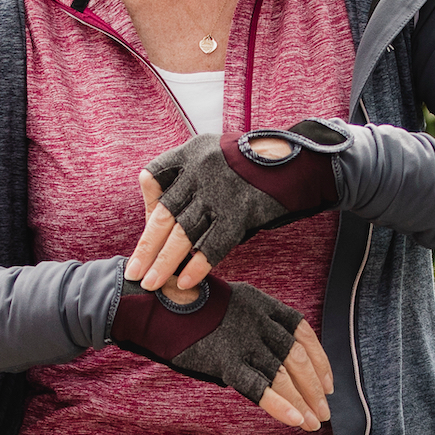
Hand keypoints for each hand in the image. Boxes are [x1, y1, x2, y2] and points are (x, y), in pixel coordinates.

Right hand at [110, 265, 333, 432]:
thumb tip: (264, 360)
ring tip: (314, 422)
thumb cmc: (181, 306)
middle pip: (297, 358)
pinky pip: (259, 387)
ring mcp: (242, 340)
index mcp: (261, 303)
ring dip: (304, 402)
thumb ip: (247, 328)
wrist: (150, 302)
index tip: (328, 381)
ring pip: (284, 376)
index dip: (319, 359)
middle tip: (324, 411)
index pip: (302, 333)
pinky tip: (295, 421)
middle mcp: (258, 320)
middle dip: (314, 388)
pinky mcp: (224, 359)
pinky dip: (281, 406)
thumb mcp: (225, 307)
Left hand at [127, 123, 344, 296]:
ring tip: (151, 284)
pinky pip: (213, 244)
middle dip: (146, 247)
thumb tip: (171, 215)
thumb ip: (195, 177)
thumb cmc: (258, 165)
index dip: (148, 206)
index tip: (147, 230)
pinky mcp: (241, 211)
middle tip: (133, 272)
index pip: (154, 177)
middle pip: (164, 215)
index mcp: (191, 151)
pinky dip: (197, 266)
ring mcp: (220, 191)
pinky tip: (185, 282)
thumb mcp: (220, 155)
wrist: (301, 162)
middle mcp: (201, 169)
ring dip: (164, 263)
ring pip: (183, 234)